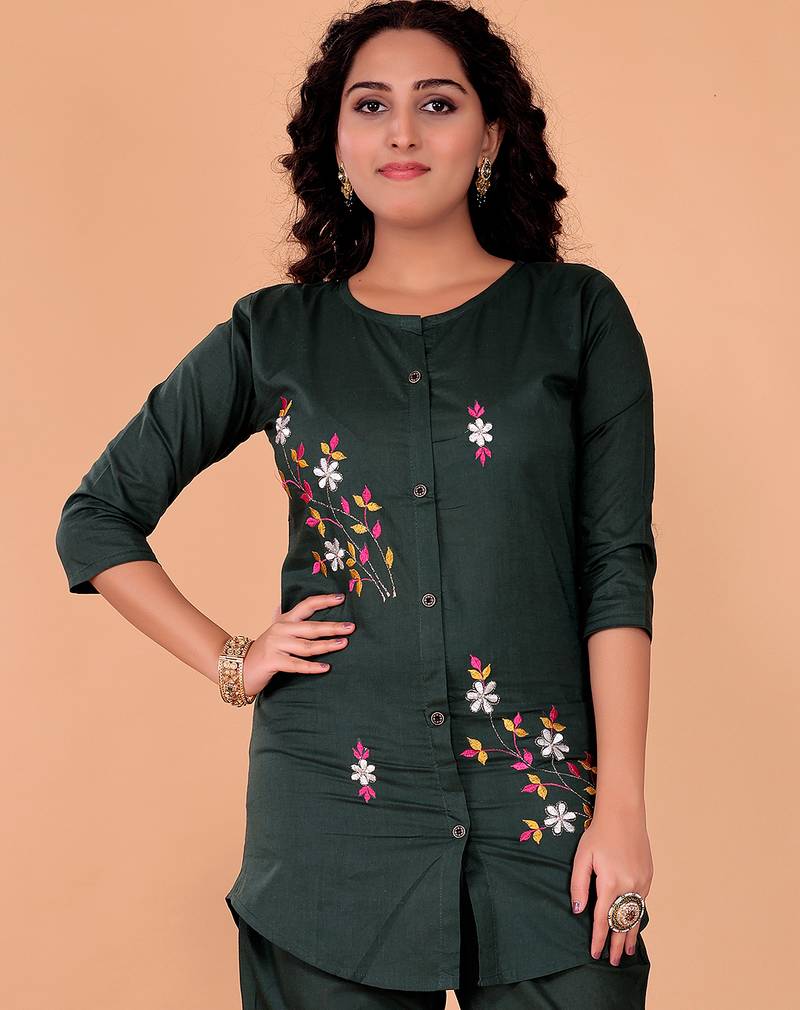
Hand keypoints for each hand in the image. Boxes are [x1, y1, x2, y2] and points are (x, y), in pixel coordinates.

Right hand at [241, 593, 354, 696]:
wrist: (239, 666)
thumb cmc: (262, 649)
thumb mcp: (272, 630)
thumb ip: (280, 617)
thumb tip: (280, 603)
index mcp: (284, 620)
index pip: (306, 605)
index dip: (324, 601)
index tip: (341, 598)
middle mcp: (281, 630)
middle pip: (311, 627)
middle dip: (332, 627)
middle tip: (351, 627)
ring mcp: (276, 645)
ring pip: (307, 646)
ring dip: (326, 645)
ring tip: (343, 644)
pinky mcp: (273, 661)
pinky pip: (296, 664)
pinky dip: (312, 667)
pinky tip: (326, 668)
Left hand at [569, 805, 652, 964]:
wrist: (624, 815)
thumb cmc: (598, 834)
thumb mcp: (582, 857)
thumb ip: (579, 886)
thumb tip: (578, 911)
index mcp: (610, 883)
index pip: (603, 920)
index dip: (599, 939)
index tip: (595, 954)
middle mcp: (629, 887)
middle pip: (623, 923)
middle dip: (618, 944)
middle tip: (614, 962)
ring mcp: (641, 883)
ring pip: (635, 916)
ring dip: (631, 934)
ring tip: (627, 951)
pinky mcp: (648, 877)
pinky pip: (641, 903)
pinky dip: (636, 916)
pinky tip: (633, 923)